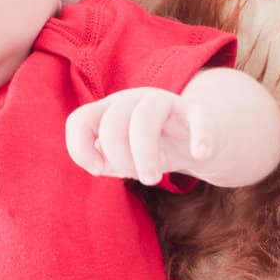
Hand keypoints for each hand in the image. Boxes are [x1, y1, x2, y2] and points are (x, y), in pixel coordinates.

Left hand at [65, 87, 217, 186]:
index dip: (80, 149)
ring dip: (145, 156)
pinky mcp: (196, 113)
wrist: (194, 142)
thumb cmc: (150, 150)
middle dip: (120, 159)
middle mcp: (133, 100)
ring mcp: (164, 103)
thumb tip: (97, 163)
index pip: (79, 120)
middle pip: (112, 124)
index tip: (98, 170)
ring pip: (144, 118)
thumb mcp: (119, 156)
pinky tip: (199, 154)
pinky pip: (198, 117)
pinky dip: (199, 136)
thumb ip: (101, 160)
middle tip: (137, 178)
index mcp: (110, 110)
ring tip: (153, 179)